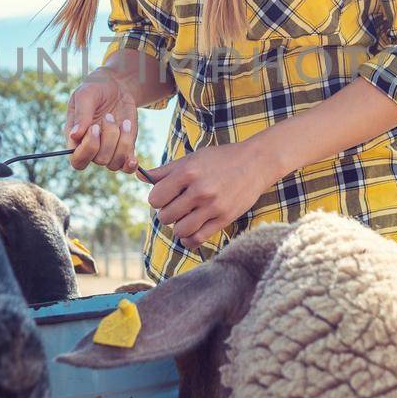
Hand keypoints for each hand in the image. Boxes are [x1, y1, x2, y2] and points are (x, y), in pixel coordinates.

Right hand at [66, 72, 140, 173]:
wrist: (116, 86)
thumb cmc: (95, 89)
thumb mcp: (86, 95)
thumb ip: (81, 114)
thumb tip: (74, 135)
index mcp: (76, 139)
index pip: (77, 160)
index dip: (88, 149)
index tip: (95, 127)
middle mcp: (91, 149)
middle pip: (99, 160)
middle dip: (108, 139)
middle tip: (108, 116)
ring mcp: (109, 150)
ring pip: (114, 164)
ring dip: (123, 143)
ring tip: (123, 122)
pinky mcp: (124, 149)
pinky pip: (127, 167)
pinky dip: (130, 164)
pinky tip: (134, 158)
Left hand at [144, 142, 276, 249]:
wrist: (256, 162)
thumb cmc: (220, 159)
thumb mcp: (192, 159)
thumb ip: (166, 170)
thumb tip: (141, 177)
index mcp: (188, 172)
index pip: (155, 198)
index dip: (157, 199)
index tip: (165, 197)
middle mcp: (199, 190)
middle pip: (165, 216)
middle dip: (167, 214)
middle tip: (176, 207)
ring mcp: (213, 206)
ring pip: (180, 230)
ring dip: (177, 227)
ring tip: (184, 218)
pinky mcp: (224, 218)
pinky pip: (198, 238)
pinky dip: (189, 239)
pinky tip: (190, 232)